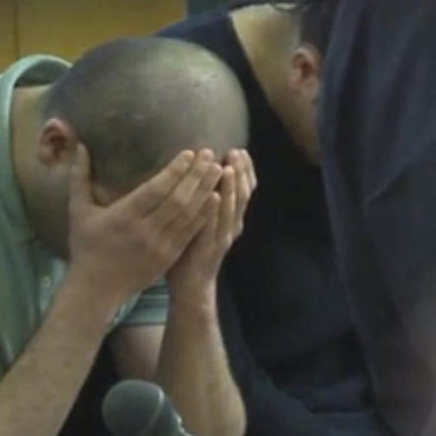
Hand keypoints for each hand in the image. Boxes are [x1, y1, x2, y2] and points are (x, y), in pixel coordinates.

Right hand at [67, 145, 224, 305]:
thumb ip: (80, 177)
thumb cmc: (86, 246)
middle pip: (177, 200)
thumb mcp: (78, 211)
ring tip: (219, 171)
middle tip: (210, 154)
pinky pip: (191, 233)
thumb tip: (80, 146)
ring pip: (189, 215)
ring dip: (205, 191)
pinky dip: (204, 214)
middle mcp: (144, 231)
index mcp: (123, 217)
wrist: (97, 288)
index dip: (174, 171)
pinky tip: (216, 199)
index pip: (155, 190)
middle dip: (196, 176)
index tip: (189, 153)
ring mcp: (160, 246)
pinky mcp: (169, 257)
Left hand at [166, 149, 256, 294]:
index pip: (244, 189)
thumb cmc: (191, 249)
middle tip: (237, 152)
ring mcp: (222, 237)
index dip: (245, 170)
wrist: (192, 286)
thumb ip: (203, 199)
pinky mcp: (210, 248)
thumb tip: (198, 171)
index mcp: (231, 218)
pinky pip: (214, 227)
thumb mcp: (200, 220)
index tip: (240, 149)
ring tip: (229, 168)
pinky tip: (216, 197)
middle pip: (242, 194)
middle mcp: (232, 226)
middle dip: (241, 172)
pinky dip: (217, 212)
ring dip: (231, 187)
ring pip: (232, 209)